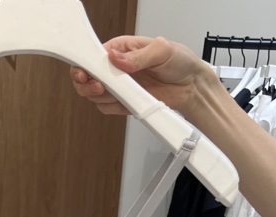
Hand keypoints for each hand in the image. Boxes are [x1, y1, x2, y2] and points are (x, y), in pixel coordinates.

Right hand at [71, 36, 210, 117]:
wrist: (191, 87)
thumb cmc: (180, 62)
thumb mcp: (162, 50)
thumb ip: (138, 56)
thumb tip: (117, 58)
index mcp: (122, 49)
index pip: (94, 55)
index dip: (85, 64)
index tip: (85, 72)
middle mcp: (117, 69)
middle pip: (88, 77)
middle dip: (87, 84)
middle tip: (97, 87)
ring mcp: (119, 87)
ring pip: (95, 95)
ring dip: (100, 97)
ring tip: (115, 93)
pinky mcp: (124, 103)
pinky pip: (108, 108)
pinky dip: (111, 108)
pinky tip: (122, 102)